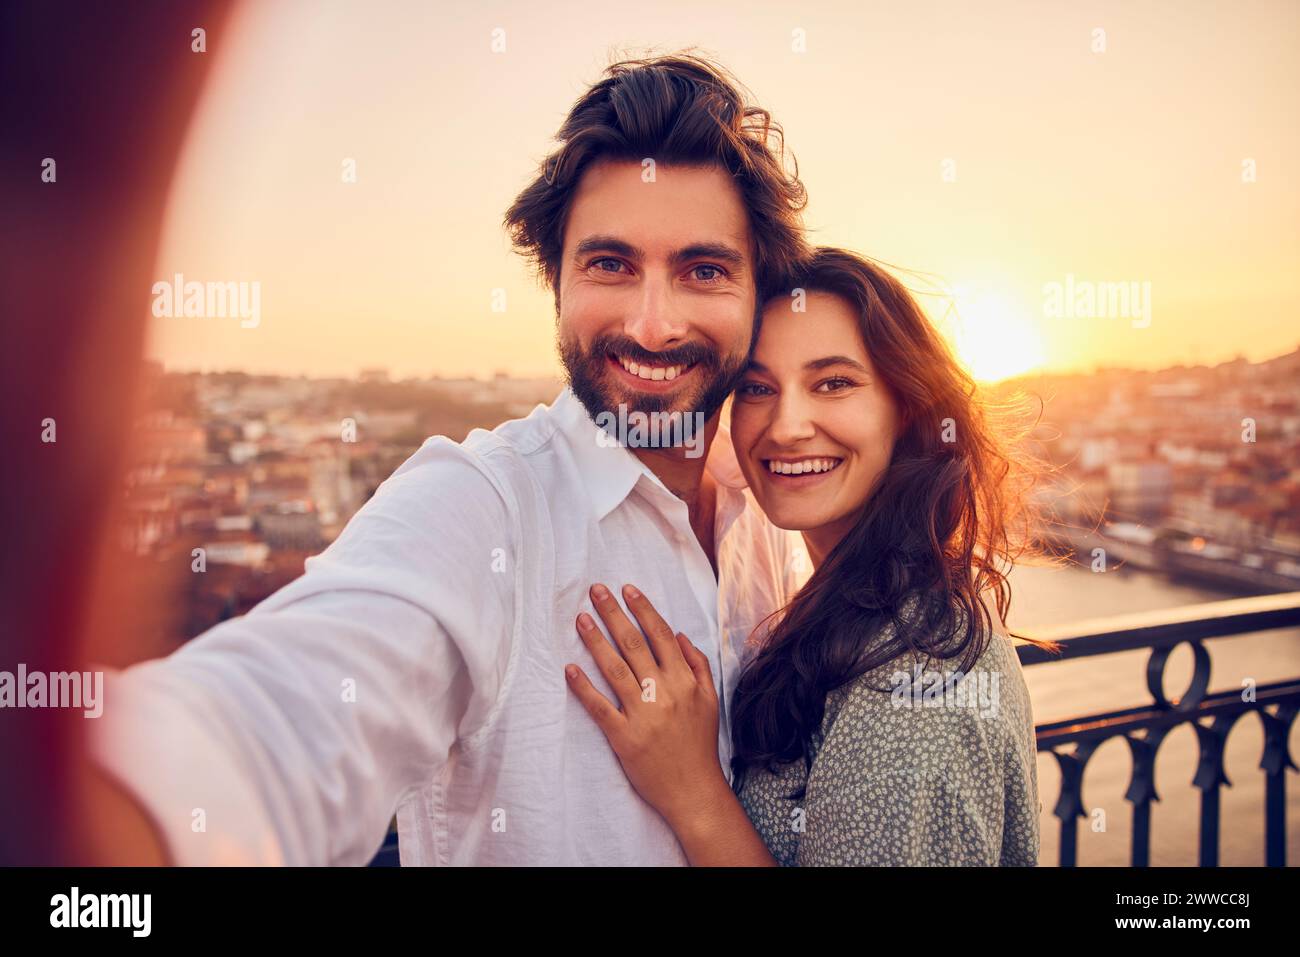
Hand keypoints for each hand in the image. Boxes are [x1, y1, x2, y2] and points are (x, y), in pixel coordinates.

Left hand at [564, 583, 728, 831]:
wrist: (693, 790)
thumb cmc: (699, 744)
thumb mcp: (710, 700)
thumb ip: (698, 665)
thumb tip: (679, 636)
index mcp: (684, 681)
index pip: (660, 635)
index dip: (643, 609)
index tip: (627, 589)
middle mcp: (663, 692)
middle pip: (633, 644)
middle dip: (613, 614)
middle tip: (596, 591)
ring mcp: (642, 714)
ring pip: (614, 669)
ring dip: (595, 641)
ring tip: (580, 619)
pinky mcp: (624, 737)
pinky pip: (600, 707)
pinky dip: (584, 688)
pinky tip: (570, 669)